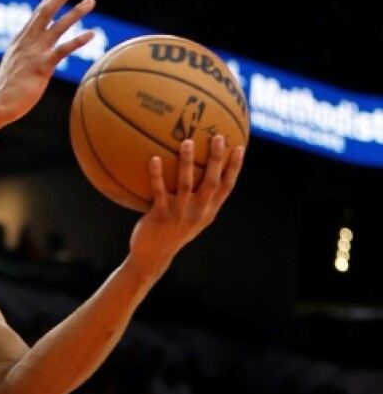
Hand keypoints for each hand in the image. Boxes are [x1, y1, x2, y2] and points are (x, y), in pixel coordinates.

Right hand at [0, 0, 95, 125]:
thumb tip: (31, 56)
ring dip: (75, 12)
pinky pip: (63, 50)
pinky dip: (78, 41)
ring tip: (91, 0)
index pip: (37, 12)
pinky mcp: (42, 66)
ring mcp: (35, 52)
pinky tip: (92, 34)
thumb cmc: (6, 89)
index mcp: (20, 39)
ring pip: (58, 26)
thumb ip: (24, 56)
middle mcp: (27, 41)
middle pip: (46, 10)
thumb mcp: (14, 65)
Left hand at [128, 135, 245, 278]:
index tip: (239, 148)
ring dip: (187, 162)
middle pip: (212, 182)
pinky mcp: (161, 215)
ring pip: (186, 184)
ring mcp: (180, 213)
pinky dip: (157, 174)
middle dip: (217, 159)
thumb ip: (199, 201)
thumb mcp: (192, 219)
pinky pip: (159, 190)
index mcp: (208, 211)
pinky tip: (153, 158)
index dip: (234, 168)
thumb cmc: (171, 232)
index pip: (227, 187)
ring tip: (187, 142)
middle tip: (218, 137)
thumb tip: (200, 174)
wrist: (153, 256)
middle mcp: (198, 212)